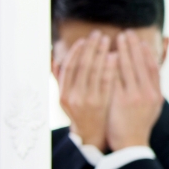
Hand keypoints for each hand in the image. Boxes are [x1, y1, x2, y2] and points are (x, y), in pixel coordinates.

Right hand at [56, 31, 114, 150]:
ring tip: (108, 40)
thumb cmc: (79, 111)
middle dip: (91, 48)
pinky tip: (115, 56)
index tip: (84, 40)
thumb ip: (60, 78)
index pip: (69, 68)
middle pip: (82, 67)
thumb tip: (53, 57)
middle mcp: (73, 97)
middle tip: (98, 34)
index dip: (76, 52)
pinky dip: (111, 68)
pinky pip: (107, 82)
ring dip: (101, 54)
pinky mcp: (102, 104)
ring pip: (95, 73)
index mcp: (62, 94)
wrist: (90, 134)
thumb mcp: (64, 98)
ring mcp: (88, 101)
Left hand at [106, 30, 163, 149]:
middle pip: (140, 63)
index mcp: (157, 94)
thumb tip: (152, 70)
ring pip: (127, 67)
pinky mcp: (120, 102)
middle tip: (126, 33)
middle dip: (133, 46)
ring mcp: (134, 97)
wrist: (131, 145)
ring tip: (116, 39)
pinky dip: (111, 65)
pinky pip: (114, 78)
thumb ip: (153, 88)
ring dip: (122, 50)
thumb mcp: (154, 106)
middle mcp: (147, 94)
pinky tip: (107, 55)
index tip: (140, 41)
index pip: (153, 67)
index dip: (146, 52)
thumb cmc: (140, 124)